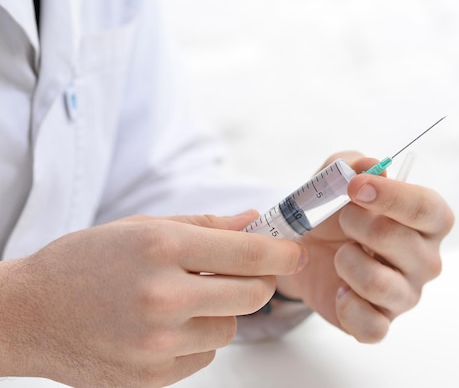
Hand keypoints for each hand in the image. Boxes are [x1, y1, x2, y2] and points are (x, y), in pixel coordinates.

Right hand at [0, 212, 306, 386]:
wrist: (30, 314)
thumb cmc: (83, 263)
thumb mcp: (143, 227)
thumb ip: (206, 226)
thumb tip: (254, 222)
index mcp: (163, 248)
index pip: (250, 254)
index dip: (281, 253)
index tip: (292, 252)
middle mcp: (164, 296)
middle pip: (252, 296)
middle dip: (256, 282)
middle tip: (240, 274)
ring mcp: (158, 342)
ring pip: (231, 329)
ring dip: (221, 313)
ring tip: (184, 300)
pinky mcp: (153, 376)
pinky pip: (204, 355)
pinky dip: (196, 339)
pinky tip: (164, 326)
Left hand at [276, 152, 453, 342]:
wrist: (305, 250)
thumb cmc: (333, 211)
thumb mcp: (336, 179)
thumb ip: (352, 164)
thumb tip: (371, 165)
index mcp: (427, 221)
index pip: (430, 209)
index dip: (393, 197)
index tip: (355, 188)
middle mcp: (426, 260)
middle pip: (401, 242)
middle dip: (357, 224)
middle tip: (340, 218)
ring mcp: (406, 294)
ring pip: (378, 283)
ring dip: (346, 262)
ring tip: (340, 254)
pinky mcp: (382, 323)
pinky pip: (371, 325)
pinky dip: (346, 305)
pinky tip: (338, 288)